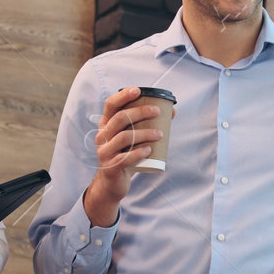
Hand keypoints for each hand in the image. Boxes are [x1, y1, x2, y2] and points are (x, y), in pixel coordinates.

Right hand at [83, 87, 169, 227]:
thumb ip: (146, 125)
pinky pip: (124, 158)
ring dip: (144, 133)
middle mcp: (102, 136)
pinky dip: (137, 153)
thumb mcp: (132, 139)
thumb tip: (171, 112)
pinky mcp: (110, 168)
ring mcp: (104, 152)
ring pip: (123, 138)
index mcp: (106, 125)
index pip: (110, 105)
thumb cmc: (125, 155)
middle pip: (119, 119)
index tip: (138, 90)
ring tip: (159, 134)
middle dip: (140, 112)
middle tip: (157, 112)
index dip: (122, 96)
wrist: (113, 184)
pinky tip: (149, 150)